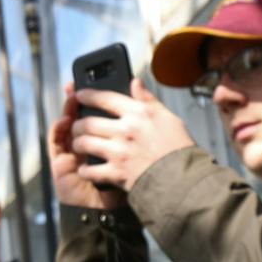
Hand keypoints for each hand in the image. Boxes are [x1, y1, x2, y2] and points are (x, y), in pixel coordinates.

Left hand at [52, 79, 191, 201]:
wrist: (184, 179)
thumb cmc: (178, 148)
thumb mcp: (168, 117)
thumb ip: (148, 100)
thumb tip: (135, 82)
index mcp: (138, 114)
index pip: (105, 98)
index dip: (87, 95)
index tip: (78, 95)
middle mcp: (125, 130)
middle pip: (88, 122)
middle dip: (77, 124)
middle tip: (77, 127)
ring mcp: (119, 152)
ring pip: (85, 143)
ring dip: (78, 144)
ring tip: (78, 145)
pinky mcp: (117, 172)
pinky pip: (91, 170)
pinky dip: (85, 169)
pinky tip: (85, 168)